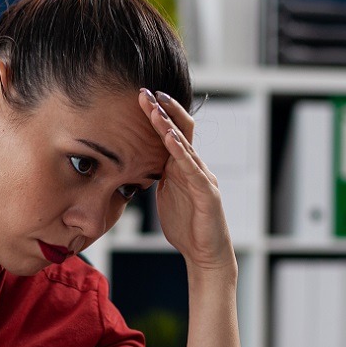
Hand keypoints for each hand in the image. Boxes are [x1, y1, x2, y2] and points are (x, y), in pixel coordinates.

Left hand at [139, 88, 235, 273]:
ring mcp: (202, 178)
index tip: (140, 97)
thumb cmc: (186, 228)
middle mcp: (195, 167)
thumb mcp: (166, 196)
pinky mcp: (207, 193)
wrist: (205, 255)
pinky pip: (192, 168)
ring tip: (153, 108)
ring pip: (185, 145)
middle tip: (144, 92)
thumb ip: (157, 178)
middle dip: (162, 110)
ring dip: (167, 125)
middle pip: (179, 131)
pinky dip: (180, 151)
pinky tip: (169, 138)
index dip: (157, 115)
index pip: (170, 133)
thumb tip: (138, 165)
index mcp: (182, 168)